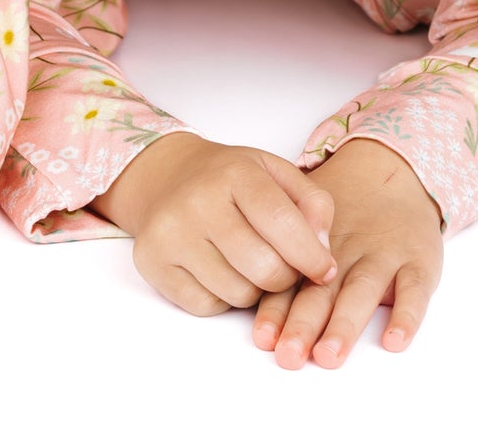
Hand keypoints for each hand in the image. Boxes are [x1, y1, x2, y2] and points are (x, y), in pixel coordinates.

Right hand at [89, 132, 338, 315]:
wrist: (166, 176)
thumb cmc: (228, 178)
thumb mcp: (274, 172)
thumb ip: (312, 203)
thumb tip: (322, 250)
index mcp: (234, 172)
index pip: (283, 223)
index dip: (311, 255)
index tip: (324, 270)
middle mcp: (198, 201)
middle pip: (264, 268)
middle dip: (284, 277)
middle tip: (283, 266)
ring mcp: (171, 233)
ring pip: (237, 294)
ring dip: (254, 289)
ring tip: (248, 263)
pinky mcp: (153, 263)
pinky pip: (206, 306)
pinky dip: (221, 297)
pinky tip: (219, 270)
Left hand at [252, 137, 443, 368]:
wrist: (393, 173)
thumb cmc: (344, 213)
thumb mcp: (310, 223)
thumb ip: (283, 257)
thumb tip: (243, 293)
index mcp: (316, 246)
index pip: (292, 280)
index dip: (277, 310)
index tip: (263, 338)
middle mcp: (347, 253)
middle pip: (323, 291)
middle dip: (304, 324)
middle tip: (288, 355)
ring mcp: (384, 257)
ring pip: (364, 290)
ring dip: (345, 324)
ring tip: (328, 355)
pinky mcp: (419, 261)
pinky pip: (415, 290)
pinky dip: (407, 315)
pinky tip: (394, 340)